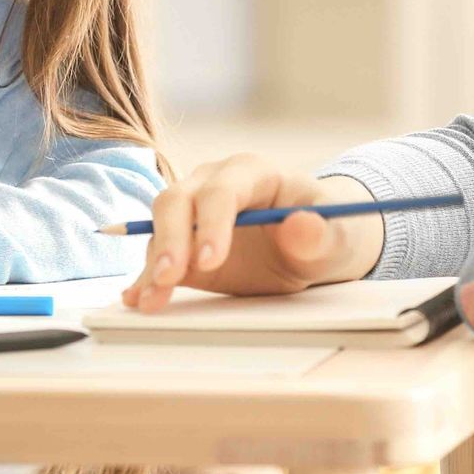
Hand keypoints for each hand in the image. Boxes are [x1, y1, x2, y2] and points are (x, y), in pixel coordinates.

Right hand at [121, 155, 382, 311]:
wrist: (318, 245)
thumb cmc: (330, 231)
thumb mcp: (337, 236)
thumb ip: (321, 233)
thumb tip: (302, 224)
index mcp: (253, 172)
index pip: (223, 190)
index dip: (212, 223)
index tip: (212, 260)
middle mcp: (215, 185)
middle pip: (178, 201)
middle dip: (171, 239)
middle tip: (171, 279)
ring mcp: (195, 214)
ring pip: (160, 229)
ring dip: (153, 265)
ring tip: (150, 300)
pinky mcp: (186, 245)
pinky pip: (159, 255)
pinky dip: (146, 277)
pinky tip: (137, 297)